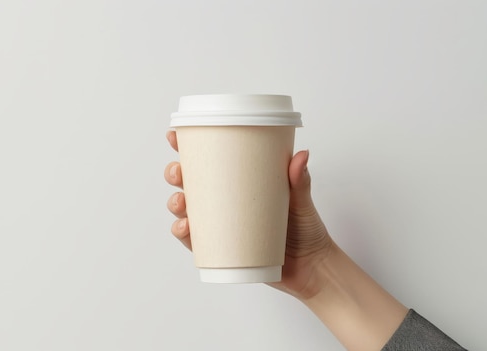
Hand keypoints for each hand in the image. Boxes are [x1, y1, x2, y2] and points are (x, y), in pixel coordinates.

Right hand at [164, 130, 333, 299]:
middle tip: (179, 173)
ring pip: (186, 211)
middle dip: (176, 174)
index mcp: (240, 182)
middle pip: (189, 183)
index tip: (175, 136)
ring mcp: (221, 225)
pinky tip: (184, 228)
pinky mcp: (221, 249)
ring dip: (175, 204)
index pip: (209, 160)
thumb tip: (302, 155)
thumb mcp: (301, 201)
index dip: (186, 147)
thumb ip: (299, 180)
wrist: (312, 268)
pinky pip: (195, 242)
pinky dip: (183, 234)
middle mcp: (225, 202)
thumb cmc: (306, 230)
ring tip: (181, 203)